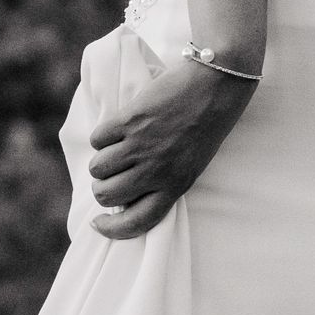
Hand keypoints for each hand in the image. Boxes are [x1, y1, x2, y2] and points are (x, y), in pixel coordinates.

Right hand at [88, 59, 256, 238]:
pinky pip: (98, 138)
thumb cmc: (206, 125)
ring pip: (98, 168)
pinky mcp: (130, 121)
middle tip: (110, 175)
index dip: (113, 230)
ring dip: (102, 160)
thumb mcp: (191, 164)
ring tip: (116, 148)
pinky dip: (103, 135)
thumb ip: (164, 181)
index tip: (98, 224)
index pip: (138, 222)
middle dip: (103, 187)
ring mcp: (141, 145)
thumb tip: (126, 191)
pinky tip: (118, 128)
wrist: (216, 84)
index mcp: (176, 186)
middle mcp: (157, 171)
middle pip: (107, 195)